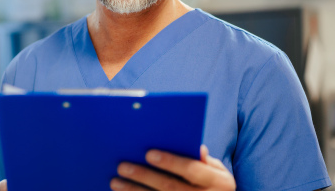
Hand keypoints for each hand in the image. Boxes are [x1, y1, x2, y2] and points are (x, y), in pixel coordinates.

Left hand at [110, 145, 235, 190]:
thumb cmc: (213, 184)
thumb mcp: (217, 171)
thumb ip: (204, 160)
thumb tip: (197, 147)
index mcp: (219, 182)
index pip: (192, 170)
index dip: (171, 161)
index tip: (148, 153)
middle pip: (170, 187)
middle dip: (144, 176)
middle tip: (122, 166)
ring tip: (116, 182)